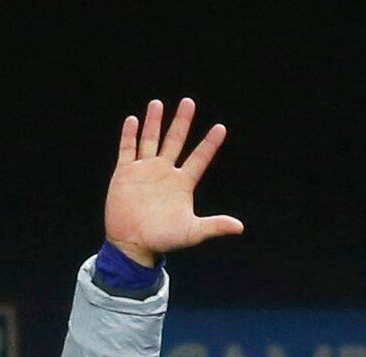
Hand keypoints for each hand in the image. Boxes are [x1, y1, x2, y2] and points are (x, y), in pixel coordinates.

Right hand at [104, 98, 243, 266]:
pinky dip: (129, 135)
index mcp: (182, 184)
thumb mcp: (192, 232)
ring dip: (154, 122)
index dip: (210, 144)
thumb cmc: (163, 240)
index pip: (199, 158)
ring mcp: (144, 171)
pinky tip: (133, 120)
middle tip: (189, 102)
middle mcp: (164, 173)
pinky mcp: (125, 174)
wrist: (133, 246)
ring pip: (150, 140)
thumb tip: (240, 227)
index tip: (221, 128)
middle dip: (182, 122)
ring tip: (157, 103)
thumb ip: (214, 226)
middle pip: (175, 141)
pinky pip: (127, 150)